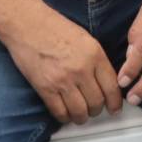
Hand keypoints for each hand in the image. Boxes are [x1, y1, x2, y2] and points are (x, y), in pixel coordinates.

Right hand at [4, 2, 123, 123]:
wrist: (27, 24)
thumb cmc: (53, 27)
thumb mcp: (85, 39)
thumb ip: (96, 60)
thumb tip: (105, 81)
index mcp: (94, 54)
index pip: (111, 87)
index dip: (115, 102)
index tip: (114, 108)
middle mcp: (81, 69)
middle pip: (96, 102)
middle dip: (97, 110)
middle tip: (94, 110)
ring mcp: (63, 80)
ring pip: (80, 111)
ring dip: (81, 117)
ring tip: (80, 115)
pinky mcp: (45, 88)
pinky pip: (59, 112)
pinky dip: (64, 117)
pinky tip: (65, 114)